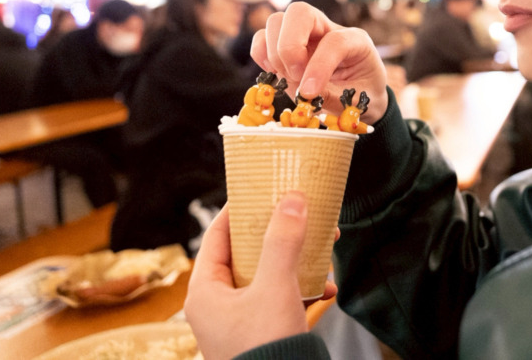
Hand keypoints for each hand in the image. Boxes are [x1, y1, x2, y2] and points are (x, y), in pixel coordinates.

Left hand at [185, 193, 335, 359]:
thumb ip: (283, 241)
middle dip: (279, 233)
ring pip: (267, 274)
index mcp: (205, 291)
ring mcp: (239, 321)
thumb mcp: (276, 287)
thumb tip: (291, 199)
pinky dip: (302, 289)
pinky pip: (280, 298)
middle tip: (300, 213)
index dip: (239, 209)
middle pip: (246, 253)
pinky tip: (326, 287)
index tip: (262, 188)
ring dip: (296, 260)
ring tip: (322, 247)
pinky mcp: (261, 333)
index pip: (217, 235)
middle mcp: (217, 305)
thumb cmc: (265, 347)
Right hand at [252, 2, 388, 122]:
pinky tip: (276, 73)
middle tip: (296, 76)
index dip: (319, 66)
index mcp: (355, 40)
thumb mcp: (356, 101)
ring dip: (275, 52)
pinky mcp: (285, 45)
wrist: (361, 96)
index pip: (334, 40)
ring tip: (289, 78)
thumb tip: (302, 91)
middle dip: (290, 46)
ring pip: (276, 21)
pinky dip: (261, 55)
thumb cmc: (362, 96)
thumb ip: (331, 96)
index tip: (309, 92)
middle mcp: (328, 29)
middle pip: (299, 12)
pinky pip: (262, 37)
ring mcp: (305, 34)